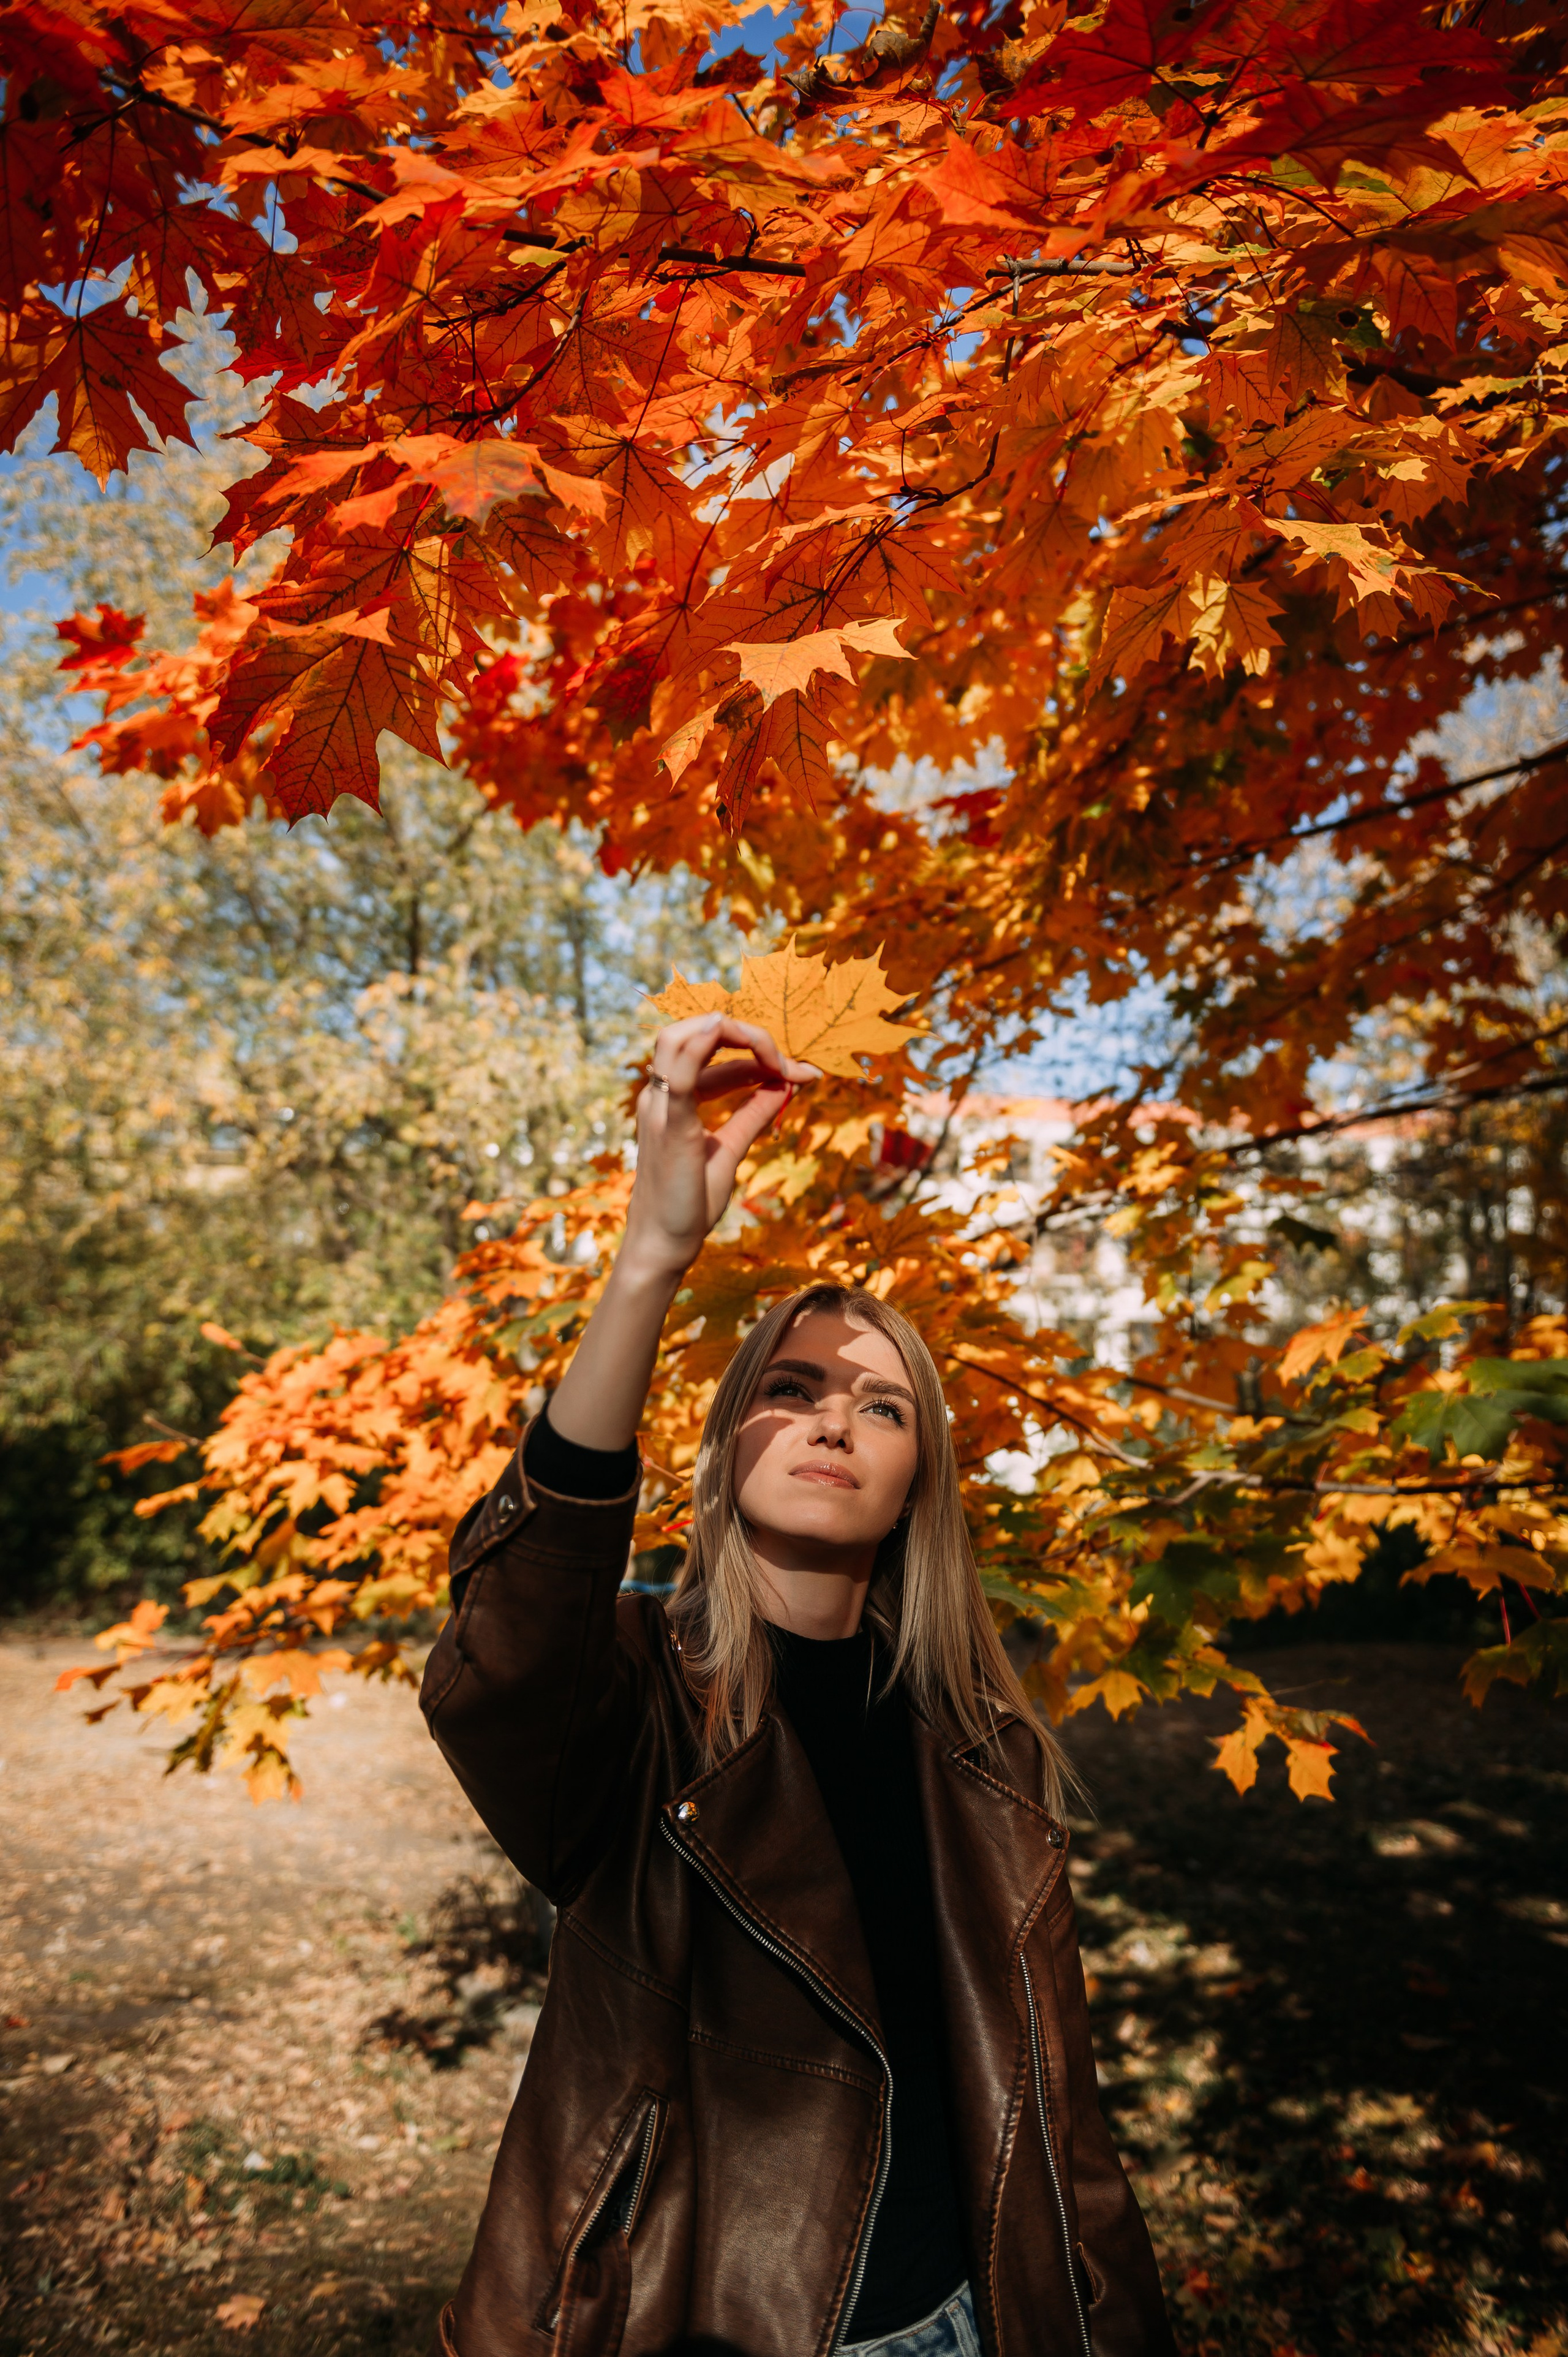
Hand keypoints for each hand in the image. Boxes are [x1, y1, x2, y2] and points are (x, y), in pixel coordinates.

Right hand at [624, 1014, 820, 1280]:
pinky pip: (684, 1073)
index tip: (800, 1073)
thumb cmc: (689, 1203)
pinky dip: (710, 1048)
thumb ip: (753, 1115)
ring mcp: (661, 1107)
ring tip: (778, 1058)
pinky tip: (750, 1047)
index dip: (758, 1052)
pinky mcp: (670, 1126)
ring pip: (681, 1037)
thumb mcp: (729, 1149)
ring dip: (734, 1034)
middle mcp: (660, 1095)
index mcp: (671, 1099)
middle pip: (692, 1031)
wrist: (665, 1245)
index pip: (711, 1052)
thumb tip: (784, 1085)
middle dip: (746, 1035)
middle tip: (789, 1063)